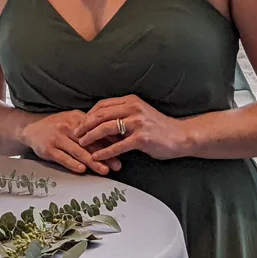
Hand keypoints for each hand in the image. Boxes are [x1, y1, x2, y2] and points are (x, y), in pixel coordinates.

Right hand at [19, 110, 120, 174]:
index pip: (96, 130)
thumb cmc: (57, 125)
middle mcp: (67, 127)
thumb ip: (89, 127)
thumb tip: (113, 136)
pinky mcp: (48, 149)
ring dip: (92, 162)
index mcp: (76, 119)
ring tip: (104, 170)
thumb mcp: (72, 120)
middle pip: (89, 143)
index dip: (110, 141)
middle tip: (117, 165)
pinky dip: (72, 164)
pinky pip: (62, 158)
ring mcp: (57, 138)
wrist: (31, 128)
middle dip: (105, 155)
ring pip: (78, 152)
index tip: (123, 150)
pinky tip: (82, 170)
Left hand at [75, 95, 190, 161]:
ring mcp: (137, 123)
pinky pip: (118, 146)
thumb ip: (123, 114)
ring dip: (91, 136)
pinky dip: (105, 151)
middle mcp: (133, 108)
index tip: (79, 123)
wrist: (181, 137)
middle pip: (101, 114)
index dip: (88, 114)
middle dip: (85, 125)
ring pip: (106, 128)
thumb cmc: (159, 127)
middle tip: (75, 133)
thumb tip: (101, 122)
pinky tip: (96, 156)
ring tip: (82, 143)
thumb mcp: (140, 114)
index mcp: (131, 101)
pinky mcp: (141, 138)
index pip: (103, 105)